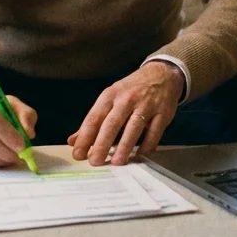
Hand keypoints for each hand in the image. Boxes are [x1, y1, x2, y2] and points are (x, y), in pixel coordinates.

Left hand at [68, 61, 183, 165]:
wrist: (162, 74)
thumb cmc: (131, 90)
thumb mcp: (110, 98)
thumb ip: (93, 121)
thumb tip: (73, 141)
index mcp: (110, 95)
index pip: (94, 117)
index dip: (85, 137)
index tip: (78, 154)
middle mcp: (127, 99)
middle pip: (112, 123)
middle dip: (102, 143)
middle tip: (95, 162)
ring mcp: (146, 105)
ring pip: (133, 127)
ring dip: (124, 146)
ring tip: (117, 162)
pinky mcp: (163, 113)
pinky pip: (154, 131)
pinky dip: (147, 145)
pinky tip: (140, 156)